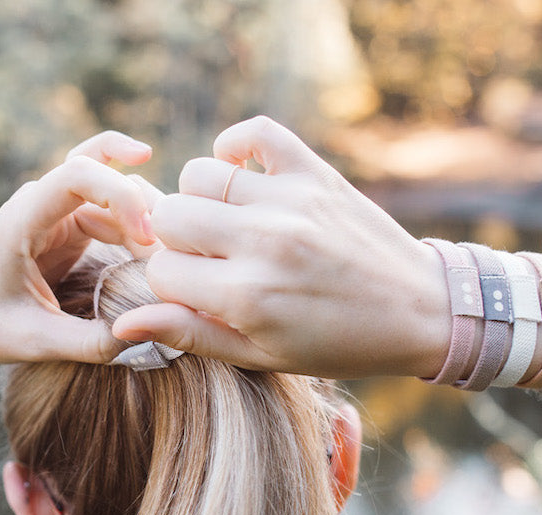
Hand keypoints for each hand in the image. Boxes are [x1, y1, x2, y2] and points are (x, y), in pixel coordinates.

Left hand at [0, 131, 156, 375]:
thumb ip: (91, 343)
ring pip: (115, 193)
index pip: (78, 173)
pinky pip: (112, 212)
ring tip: (169, 264)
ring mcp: (57, 213)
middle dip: (144, 211)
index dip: (120, 193)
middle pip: (107, 176)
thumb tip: (148, 335)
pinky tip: (159, 248)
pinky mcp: (70, 229)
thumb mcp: (35, 342)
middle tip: (173, 259)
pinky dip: (138, 227)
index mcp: (24, 219)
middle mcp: (42, 204)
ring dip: (145, 221)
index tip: (148, 238)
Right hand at [112, 116, 451, 379]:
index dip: (172, 285)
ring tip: (227, 225)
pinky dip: (236, 145)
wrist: (418, 311)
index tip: (198, 293)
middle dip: (176, 242)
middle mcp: (264, 241)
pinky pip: (255, 132)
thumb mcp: (262, 356)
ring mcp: (290, 200)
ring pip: (199, 174)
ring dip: (201, 200)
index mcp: (248, 296)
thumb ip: (191, 335)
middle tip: (208, 259)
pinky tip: (241, 175)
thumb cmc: (336, 344)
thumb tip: (123, 323)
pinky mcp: (315, 173)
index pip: (162, 272)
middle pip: (168, 217)